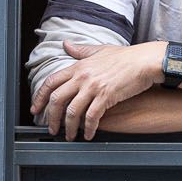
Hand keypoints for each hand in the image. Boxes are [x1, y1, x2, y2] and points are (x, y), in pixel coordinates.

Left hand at [32, 40, 163, 139]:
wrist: (145, 61)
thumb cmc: (126, 56)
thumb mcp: (100, 50)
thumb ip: (81, 50)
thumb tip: (66, 44)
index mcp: (78, 66)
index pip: (50, 82)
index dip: (40, 98)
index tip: (36, 109)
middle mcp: (82, 77)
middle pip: (57, 99)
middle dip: (51, 117)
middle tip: (51, 127)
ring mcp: (93, 87)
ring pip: (72, 111)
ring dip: (68, 127)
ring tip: (69, 135)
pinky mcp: (106, 96)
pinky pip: (91, 116)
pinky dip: (88, 128)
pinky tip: (89, 134)